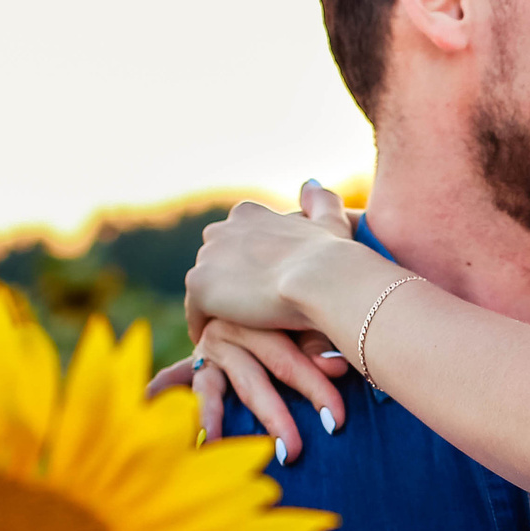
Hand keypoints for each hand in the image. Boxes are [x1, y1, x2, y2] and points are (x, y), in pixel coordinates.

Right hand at [148, 327, 352, 452]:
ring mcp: (210, 347)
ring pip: (212, 387)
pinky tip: (148, 404)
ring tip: (209, 444)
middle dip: (275, 416)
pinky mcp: (196, 363)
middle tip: (293, 452)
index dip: (315, 387)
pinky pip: (175, 378)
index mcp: (263, 319)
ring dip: (211, 417)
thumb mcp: (310, 328)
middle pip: (254, 378)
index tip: (334, 421)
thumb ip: (320, 346)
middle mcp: (230, 331)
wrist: (271, 287)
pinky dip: (163, 390)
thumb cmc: (302, 316)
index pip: (288, 359)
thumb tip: (336, 366)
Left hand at [182, 183, 356, 345]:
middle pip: (215, 263)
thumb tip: (311, 184)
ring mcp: (207, 258)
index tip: (261, 285)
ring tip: (236, 332)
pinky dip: (206, 329)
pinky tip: (222, 346)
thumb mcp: (330, 219)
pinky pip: (196, 314)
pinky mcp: (201, 288)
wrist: (322, 279)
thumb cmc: (333, 255)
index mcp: (247, 213)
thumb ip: (320, 200)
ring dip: (217, 307)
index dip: (248, 265)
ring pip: (205, 289)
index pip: (236, 240)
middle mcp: (220, 230)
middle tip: (250, 312)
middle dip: (228, 284)